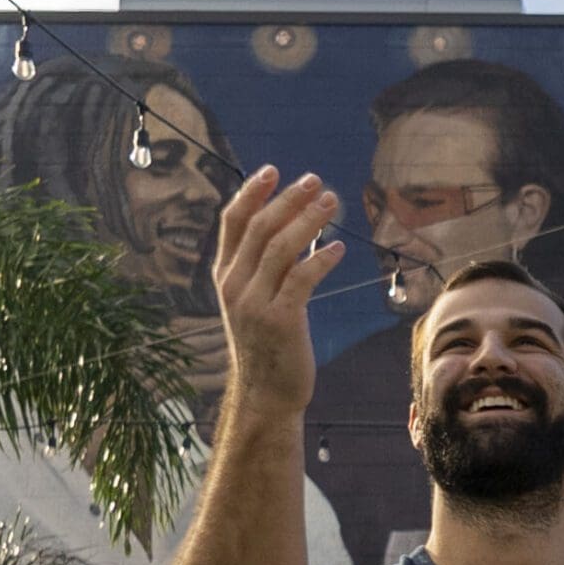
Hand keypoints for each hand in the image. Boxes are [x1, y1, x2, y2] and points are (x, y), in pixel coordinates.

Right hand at [213, 168, 343, 416]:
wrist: (266, 393)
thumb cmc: (267, 345)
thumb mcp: (254, 301)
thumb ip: (261, 268)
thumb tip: (287, 228)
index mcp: (224, 276)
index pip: (232, 223)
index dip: (251, 193)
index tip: (272, 171)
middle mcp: (234, 286)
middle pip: (259, 228)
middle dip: (288, 200)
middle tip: (315, 181)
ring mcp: (255, 304)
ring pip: (280, 248)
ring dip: (308, 221)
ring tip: (331, 203)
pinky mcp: (280, 321)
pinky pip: (302, 279)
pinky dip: (321, 260)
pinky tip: (338, 248)